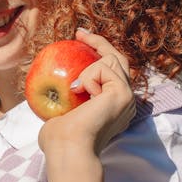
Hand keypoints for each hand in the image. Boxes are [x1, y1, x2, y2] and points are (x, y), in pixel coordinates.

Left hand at [38, 29, 135, 157]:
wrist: (68, 148)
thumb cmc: (60, 139)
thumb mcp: (61, 113)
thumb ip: (65, 101)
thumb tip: (54, 93)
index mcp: (112, 107)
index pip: (112, 73)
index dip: (100, 54)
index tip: (80, 40)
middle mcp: (124, 101)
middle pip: (119, 61)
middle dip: (101, 43)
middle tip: (80, 33)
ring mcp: (127, 96)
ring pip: (112, 61)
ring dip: (88, 69)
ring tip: (74, 88)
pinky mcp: (123, 93)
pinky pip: (105, 68)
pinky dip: (89, 76)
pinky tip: (80, 92)